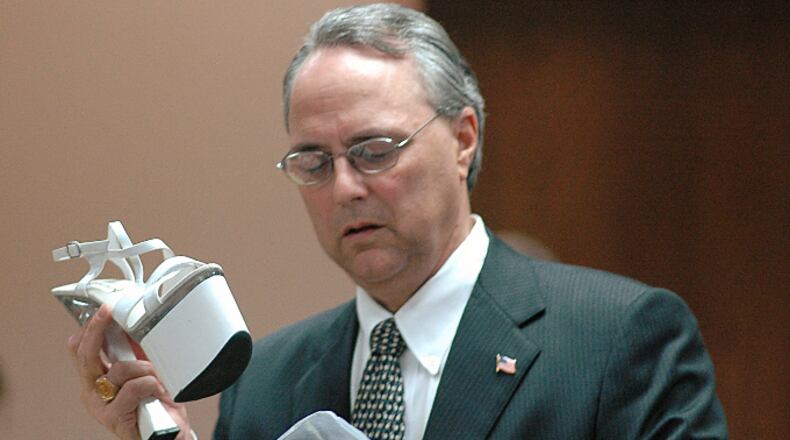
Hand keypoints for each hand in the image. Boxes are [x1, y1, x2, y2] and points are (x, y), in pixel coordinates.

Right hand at [67, 304, 192, 439]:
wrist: (168, 434)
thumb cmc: (156, 404)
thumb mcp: (145, 369)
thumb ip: (135, 350)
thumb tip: (132, 321)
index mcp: (96, 379)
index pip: (81, 349)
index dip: (90, 327)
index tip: (103, 307)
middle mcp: (93, 392)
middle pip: (85, 355)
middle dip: (97, 329)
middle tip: (108, 311)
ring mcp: (101, 406)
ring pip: (118, 371)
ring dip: (144, 367)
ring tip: (157, 375)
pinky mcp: (114, 418)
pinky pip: (133, 388)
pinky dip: (151, 384)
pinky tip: (159, 391)